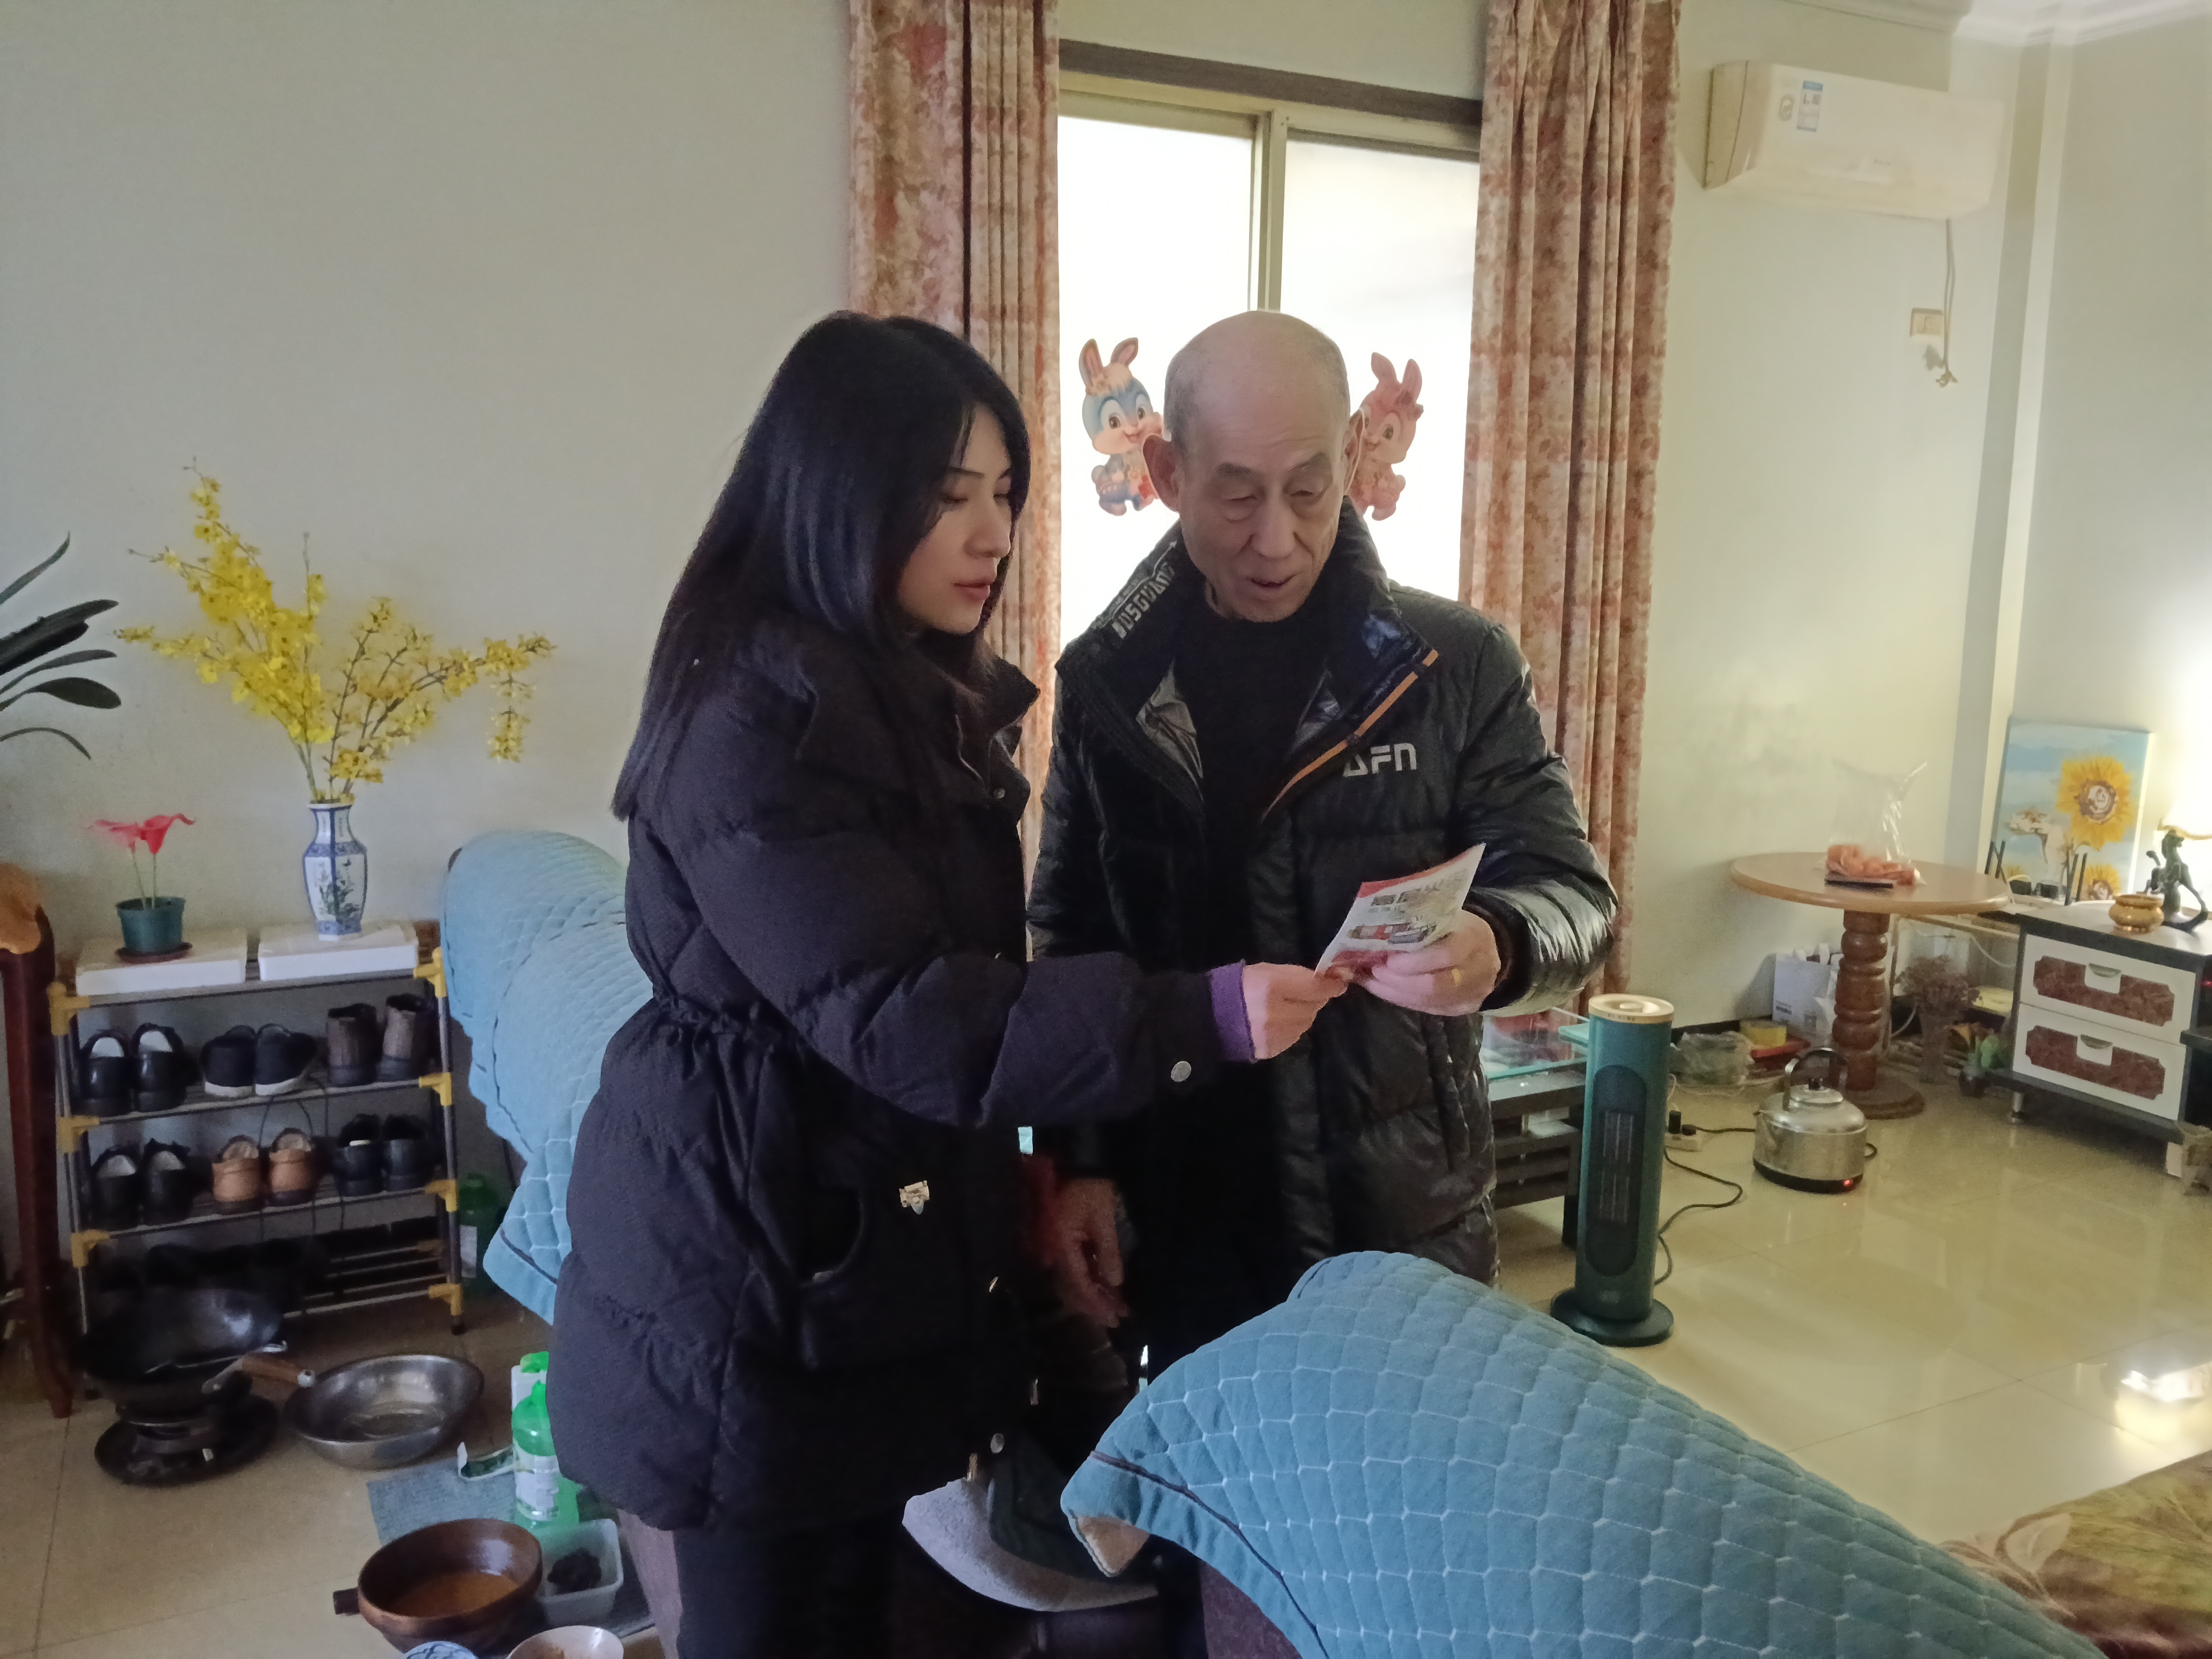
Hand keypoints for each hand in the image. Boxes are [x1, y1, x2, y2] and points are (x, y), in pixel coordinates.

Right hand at [1049, 1176, 1127, 1327]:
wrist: (1075, 1161)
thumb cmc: (1091, 1187)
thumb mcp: (1104, 1218)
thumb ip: (1107, 1252)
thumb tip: (1114, 1284)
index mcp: (1060, 1244)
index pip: (1077, 1283)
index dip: (1096, 1303)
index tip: (1114, 1317)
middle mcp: (1052, 1250)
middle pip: (1071, 1287)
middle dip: (1095, 1304)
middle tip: (1118, 1317)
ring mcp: (1053, 1247)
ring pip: (1072, 1280)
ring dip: (1093, 1294)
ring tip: (1117, 1306)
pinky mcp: (1059, 1242)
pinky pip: (1073, 1268)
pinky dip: (1089, 1279)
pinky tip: (1105, 1287)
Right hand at [1242, 963, 1348, 1058]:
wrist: (1208, 1017)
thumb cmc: (1237, 986)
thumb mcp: (1264, 970)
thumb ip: (1295, 975)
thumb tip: (1325, 980)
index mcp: (1272, 987)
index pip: (1314, 987)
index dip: (1330, 985)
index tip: (1339, 982)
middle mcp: (1277, 1013)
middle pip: (1313, 1007)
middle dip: (1313, 999)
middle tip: (1303, 993)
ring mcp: (1274, 1035)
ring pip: (1306, 1023)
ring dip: (1303, 1014)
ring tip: (1285, 1007)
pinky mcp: (1272, 1050)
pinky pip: (1294, 1036)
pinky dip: (1292, 1028)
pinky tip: (1277, 1021)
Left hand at [1361, 911, 1499, 1016]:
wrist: (1484, 951)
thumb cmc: (1457, 927)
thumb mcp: (1445, 916)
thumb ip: (1420, 924)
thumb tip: (1378, 928)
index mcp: (1474, 939)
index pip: (1447, 955)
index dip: (1416, 961)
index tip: (1389, 960)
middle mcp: (1478, 972)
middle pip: (1435, 985)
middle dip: (1399, 980)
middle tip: (1374, 970)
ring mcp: (1470, 995)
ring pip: (1427, 1001)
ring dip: (1393, 991)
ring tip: (1370, 979)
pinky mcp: (1458, 1009)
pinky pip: (1425, 1008)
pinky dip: (1399, 998)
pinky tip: (1380, 988)